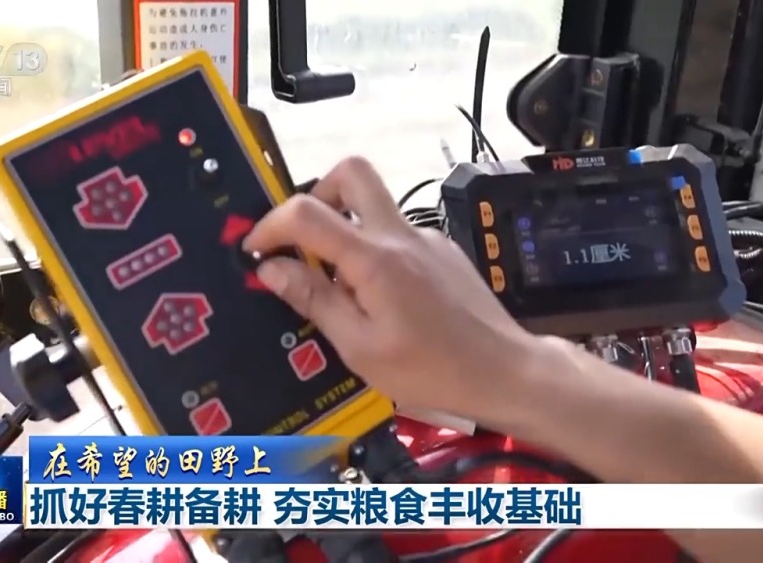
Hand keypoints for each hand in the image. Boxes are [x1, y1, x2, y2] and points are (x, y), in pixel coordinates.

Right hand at [243, 157, 531, 415]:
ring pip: (375, 208)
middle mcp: (402, 235)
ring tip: (343, 289)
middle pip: (352, 172)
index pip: (306, 213)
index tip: (256, 250)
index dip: (270, 225)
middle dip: (316, 194)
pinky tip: (383, 303)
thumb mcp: (360, 348)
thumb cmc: (432, 370)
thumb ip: (315, 300)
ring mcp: (427, 238)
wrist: (505, 371)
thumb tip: (272, 268)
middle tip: (304, 240)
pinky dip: (376, 256)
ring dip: (346, 232)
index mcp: (375, 260)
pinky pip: (397, 237)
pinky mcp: (443, 251)